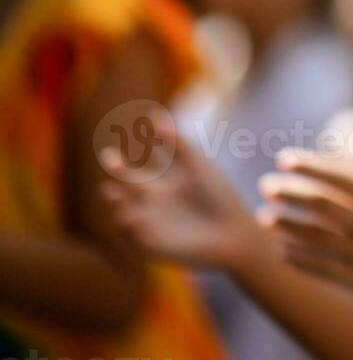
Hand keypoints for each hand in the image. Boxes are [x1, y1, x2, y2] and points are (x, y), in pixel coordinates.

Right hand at [100, 111, 261, 270]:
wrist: (234, 236)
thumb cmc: (221, 199)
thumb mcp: (197, 167)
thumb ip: (177, 144)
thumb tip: (153, 115)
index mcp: (170, 183)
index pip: (145, 164)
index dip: (133, 150)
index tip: (129, 133)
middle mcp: (157, 202)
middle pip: (128, 183)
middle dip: (117, 169)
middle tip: (110, 156)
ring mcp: (152, 222)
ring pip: (122, 208)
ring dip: (117, 199)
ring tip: (117, 191)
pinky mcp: (150, 244)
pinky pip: (129, 235)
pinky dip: (126, 225)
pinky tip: (131, 213)